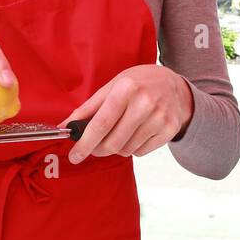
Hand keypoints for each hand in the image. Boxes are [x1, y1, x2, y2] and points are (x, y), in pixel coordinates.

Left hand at [60, 65, 193, 162]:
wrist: (173, 85)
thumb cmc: (138, 84)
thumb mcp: (112, 86)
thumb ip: (88, 108)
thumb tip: (66, 126)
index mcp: (127, 88)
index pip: (101, 123)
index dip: (85, 143)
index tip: (75, 155)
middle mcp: (145, 102)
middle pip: (113, 142)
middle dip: (98, 149)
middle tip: (94, 147)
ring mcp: (160, 117)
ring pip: (126, 150)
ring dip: (116, 147)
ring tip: (119, 132)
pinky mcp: (170, 129)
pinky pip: (141, 152)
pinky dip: (132, 148)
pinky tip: (135, 133)